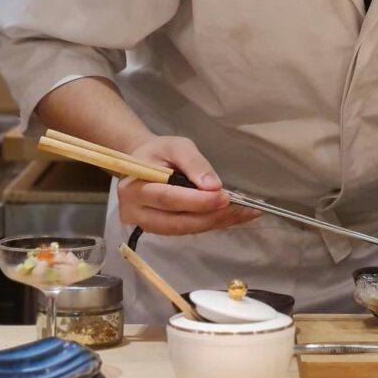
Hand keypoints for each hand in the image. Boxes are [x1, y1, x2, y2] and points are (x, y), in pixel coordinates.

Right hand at [117, 136, 260, 235]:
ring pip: (184, 229)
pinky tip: (233, 216)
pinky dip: (212, 224)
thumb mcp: (176, 146)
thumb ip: (193, 163)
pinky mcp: (160, 231)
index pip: (168, 198)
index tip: (223, 196)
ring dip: (215, 222)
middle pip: (177, 221)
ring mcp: (146, 225)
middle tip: (239, 207)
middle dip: (210, 215)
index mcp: (134, 187)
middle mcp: (135, 212)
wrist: (143, 163)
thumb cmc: (158, 152)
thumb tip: (213, 186)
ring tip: (243, 212)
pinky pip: (188, 230)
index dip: (197, 201)